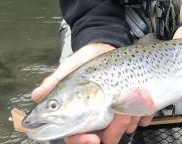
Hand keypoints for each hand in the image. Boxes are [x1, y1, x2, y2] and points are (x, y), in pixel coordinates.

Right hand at [31, 43, 154, 143]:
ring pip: (125, 129)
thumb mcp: (72, 66)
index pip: (75, 138)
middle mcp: (98, 119)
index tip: (91, 139)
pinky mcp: (135, 110)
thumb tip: (36, 96)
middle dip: (115, 127)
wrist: (111, 47)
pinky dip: (145, 111)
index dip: (82, 141)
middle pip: (105, 138)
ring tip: (133, 94)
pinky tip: (145, 98)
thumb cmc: (89, 60)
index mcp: (79, 114)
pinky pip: (143, 120)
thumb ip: (56, 82)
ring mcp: (118, 116)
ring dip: (131, 114)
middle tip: (120, 113)